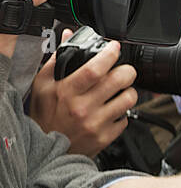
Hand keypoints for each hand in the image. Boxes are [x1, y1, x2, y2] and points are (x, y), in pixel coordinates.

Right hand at [29, 30, 137, 156]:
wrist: (46, 152)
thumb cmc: (45, 116)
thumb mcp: (43, 86)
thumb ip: (57, 60)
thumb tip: (68, 36)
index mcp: (66, 92)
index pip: (95, 69)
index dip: (110, 54)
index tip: (115, 47)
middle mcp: (82, 108)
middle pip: (120, 80)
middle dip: (127, 71)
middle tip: (124, 71)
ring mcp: (96, 124)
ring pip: (129, 98)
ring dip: (129, 91)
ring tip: (119, 91)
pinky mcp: (106, 137)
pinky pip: (126, 119)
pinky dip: (122, 113)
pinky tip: (111, 111)